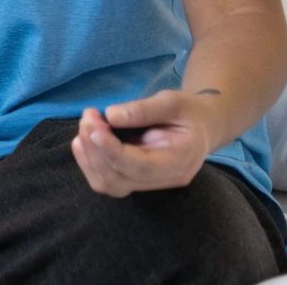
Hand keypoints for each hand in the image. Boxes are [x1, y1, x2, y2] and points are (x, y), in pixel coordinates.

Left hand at [69, 89, 217, 197]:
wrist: (203, 126)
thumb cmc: (189, 111)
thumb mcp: (172, 101)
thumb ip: (143, 109)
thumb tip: (111, 115)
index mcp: (179, 161)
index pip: (138, 166)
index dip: (110, 148)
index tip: (93, 124)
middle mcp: (165, 179)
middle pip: (119, 179)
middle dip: (95, 149)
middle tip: (88, 116)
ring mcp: (150, 184)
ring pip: (109, 184)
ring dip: (89, 156)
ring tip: (85, 125)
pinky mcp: (136, 180)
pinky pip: (107, 180)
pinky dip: (90, 162)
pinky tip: (83, 140)